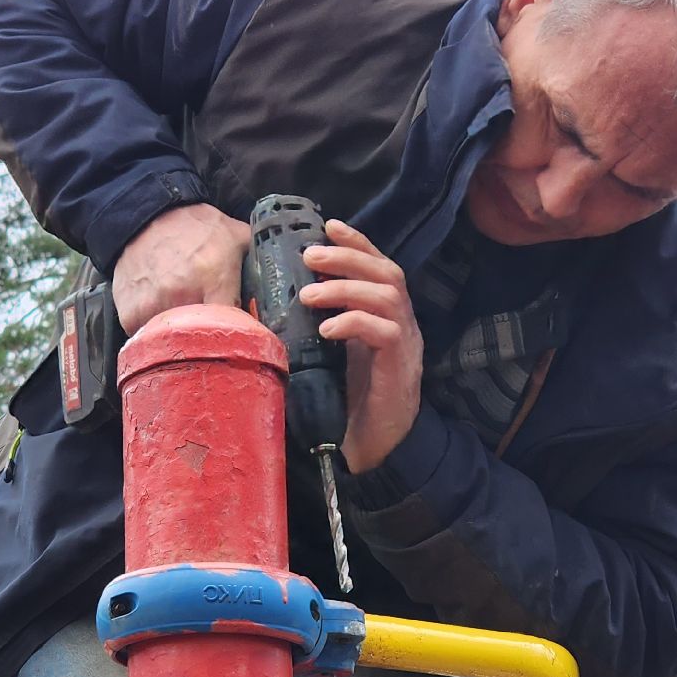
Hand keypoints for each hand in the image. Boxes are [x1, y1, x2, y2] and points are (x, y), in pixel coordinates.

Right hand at [111, 203, 251, 334]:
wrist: (147, 215)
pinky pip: (146, 338)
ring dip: (179, 337)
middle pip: (202, 339)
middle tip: (210, 329)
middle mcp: (182, 295)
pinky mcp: (129, 313)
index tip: (238, 334)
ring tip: (183, 319)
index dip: (238, 334)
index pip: (233, 327)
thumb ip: (259, 260)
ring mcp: (152, 306)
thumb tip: (282, 280)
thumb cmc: (195, 227)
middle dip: (209, 339)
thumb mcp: (235, 236)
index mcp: (214, 279)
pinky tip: (159, 314)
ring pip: (172, 343)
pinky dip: (152, 333)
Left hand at [298, 220, 422, 472]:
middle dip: (348, 258)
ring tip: (311, 295)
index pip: (379, 267)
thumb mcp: (327, 356)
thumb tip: (271, 304)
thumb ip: (315, 328)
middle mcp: (401, 325)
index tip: (328, 227)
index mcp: (386, 317)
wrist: (371, 449)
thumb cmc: (345, 402)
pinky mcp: (400, 367)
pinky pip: (384, 332)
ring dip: (347, 288)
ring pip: (388, 296)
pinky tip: (327, 328)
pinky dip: (354, 322)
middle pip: (387, 273)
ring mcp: (405, 345)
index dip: (357, 244)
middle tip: (310, 257)